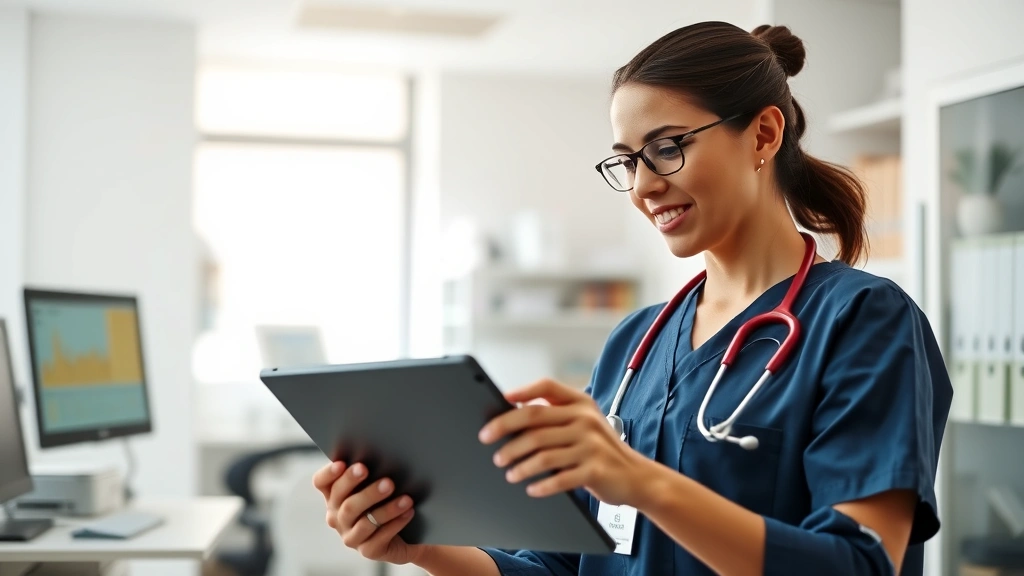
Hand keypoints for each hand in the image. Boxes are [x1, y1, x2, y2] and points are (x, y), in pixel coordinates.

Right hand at [312, 461, 425, 564]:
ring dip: (387, 509)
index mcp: (334, 495)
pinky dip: (396, 524)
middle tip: (388, 481)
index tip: (343, 463)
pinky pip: (380, 538)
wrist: (405, 533)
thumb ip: (372, 472)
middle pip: (346, 503)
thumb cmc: (386, 500)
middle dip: (367, 492)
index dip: (329, 474)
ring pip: (365, 522)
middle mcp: (337, 517)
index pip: (321, 483)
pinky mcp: (368, 550)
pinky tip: (408, 512)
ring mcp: (351, 536)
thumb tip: (383, 455)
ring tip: (406, 499)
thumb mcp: (375, 484)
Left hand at [478, 379, 647, 505]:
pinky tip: (530, 488)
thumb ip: (556, 415)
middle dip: (506, 431)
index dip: (522, 390)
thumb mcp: (584, 423)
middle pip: (535, 419)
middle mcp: (586, 420)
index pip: (547, 387)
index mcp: (581, 403)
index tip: (502, 399)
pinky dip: (541, 485)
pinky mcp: (594, 470)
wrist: (636, 475)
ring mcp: (591, 445)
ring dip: (519, 464)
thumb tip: (511, 414)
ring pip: (542, 452)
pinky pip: (559, 478)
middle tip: (489, 444)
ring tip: (508, 472)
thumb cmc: (600, 449)